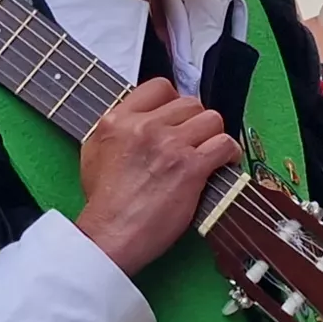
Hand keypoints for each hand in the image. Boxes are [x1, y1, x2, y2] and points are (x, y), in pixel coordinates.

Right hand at [73, 77, 239, 273]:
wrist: (110, 235)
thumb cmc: (103, 203)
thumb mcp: (94, 154)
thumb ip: (116, 131)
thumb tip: (136, 123)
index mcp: (119, 119)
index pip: (160, 87)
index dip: (174, 102)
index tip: (177, 120)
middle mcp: (145, 126)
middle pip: (190, 103)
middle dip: (196, 123)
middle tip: (194, 143)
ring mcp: (169, 144)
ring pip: (211, 119)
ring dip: (213, 137)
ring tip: (209, 154)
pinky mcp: (190, 167)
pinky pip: (224, 144)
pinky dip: (228, 154)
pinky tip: (221, 165)